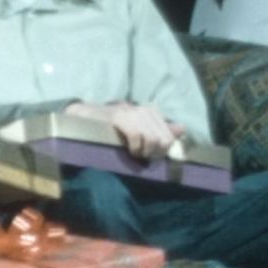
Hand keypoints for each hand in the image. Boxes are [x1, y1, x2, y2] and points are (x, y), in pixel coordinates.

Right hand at [65, 100, 182, 158]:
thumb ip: (160, 129)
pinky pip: (136, 136)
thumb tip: (182, 129)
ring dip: (144, 152)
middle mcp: (144, 109)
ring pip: (152, 139)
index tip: (151, 157)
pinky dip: (135, 147)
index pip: (169, 135)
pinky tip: (129, 150)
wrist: (85, 117)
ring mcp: (131, 112)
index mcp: (151, 111)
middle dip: (155, 154)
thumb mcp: (140, 128)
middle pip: (163, 139)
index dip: (163, 151)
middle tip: (143, 157)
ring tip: (135, 153)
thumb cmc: (112, 126)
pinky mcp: (119, 116)